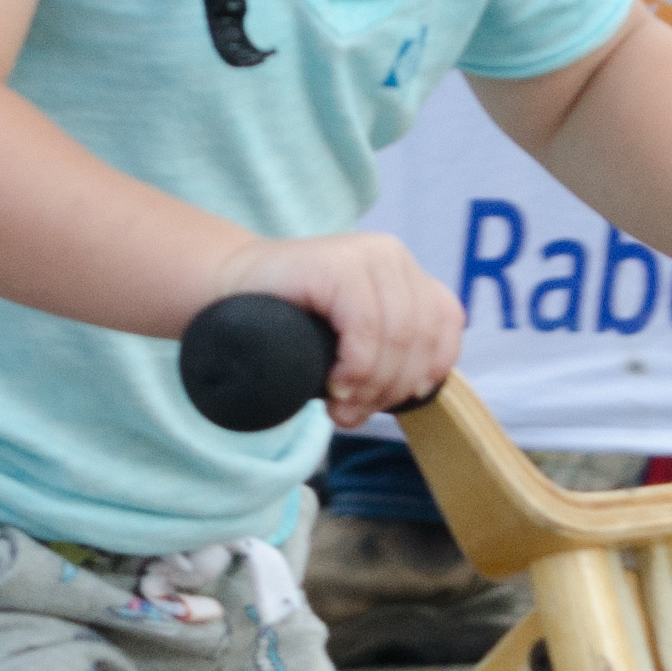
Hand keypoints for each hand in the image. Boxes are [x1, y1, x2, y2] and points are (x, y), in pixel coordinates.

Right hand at [210, 229, 464, 430]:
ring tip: (339, 407)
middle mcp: (393, 256)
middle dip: (391, 389)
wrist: (225, 295)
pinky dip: (356, 366)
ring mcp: (366, 255)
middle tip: (351, 415)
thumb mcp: (354, 338)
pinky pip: (366, 327)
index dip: (427, 371)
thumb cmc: (289, 327)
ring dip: (371, 385)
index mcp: (405, 272)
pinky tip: (333, 382)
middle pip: (421, 336)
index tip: (392, 403)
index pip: (446, 324)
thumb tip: (424, 391)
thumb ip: (391, 351)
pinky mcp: (337, 264)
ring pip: (398, 336)